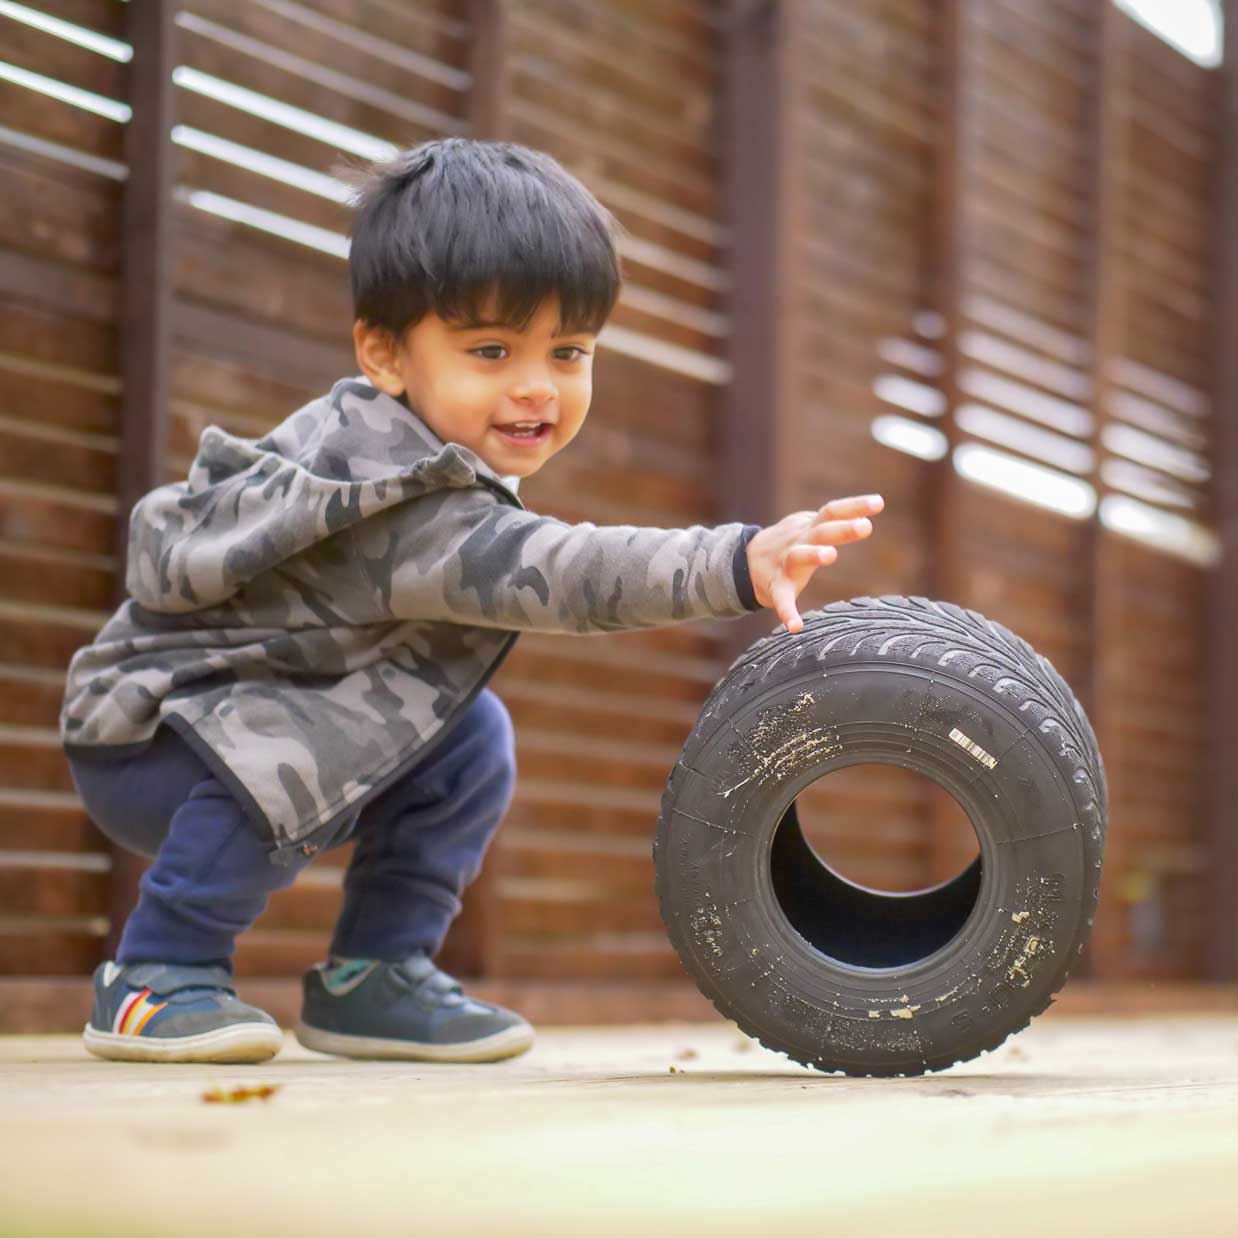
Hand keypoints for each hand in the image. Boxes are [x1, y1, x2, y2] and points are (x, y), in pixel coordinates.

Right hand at [746, 494, 883, 633]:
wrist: (745, 562)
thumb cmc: (790, 544)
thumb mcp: (808, 527)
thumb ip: (833, 521)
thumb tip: (868, 513)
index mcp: (808, 528)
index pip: (832, 511)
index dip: (854, 506)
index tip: (878, 502)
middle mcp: (798, 542)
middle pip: (820, 532)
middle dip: (842, 529)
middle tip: (865, 526)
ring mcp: (785, 565)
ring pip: (798, 556)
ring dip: (813, 554)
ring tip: (830, 555)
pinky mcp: (776, 588)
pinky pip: (781, 600)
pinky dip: (787, 613)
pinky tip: (795, 627)